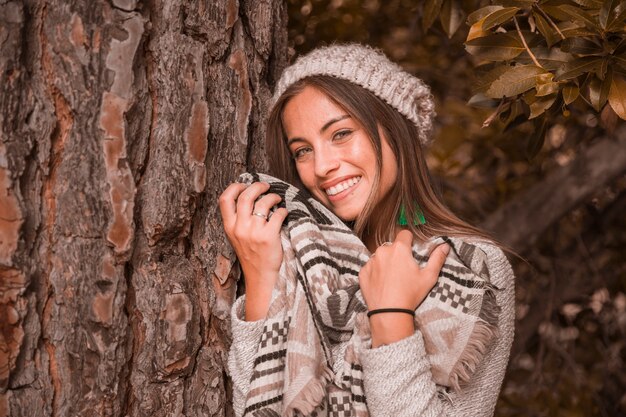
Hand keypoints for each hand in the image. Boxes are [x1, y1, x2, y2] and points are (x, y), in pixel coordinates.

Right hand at [219, 181, 287, 319]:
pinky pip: (278, 214)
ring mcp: (254, 232)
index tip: (245, 184)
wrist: (260, 278)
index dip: (235, 187)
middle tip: (266, 187)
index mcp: (229, 227)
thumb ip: (238, 220)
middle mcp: (240, 228)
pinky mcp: (269, 237)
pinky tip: (284, 213)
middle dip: (257, 186)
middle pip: (245, 196)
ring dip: (272, 197)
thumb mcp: (237, 238)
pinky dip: (283, 210)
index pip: (224, 199)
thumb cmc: (251, 256)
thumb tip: (248, 196)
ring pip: (263, 202)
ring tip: (277, 199)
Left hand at [359, 229, 449, 346]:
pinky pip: (370, 267)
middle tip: (403, 270)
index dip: (409, 241)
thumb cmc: (410, 294)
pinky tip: (383, 284)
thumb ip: (437, 258)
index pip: (404, 233)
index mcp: (399, 249)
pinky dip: (376, 273)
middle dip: (397, 254)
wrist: (389, 313)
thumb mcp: (429, 277)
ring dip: (386, 262)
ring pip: (380, 256)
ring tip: (393, 279)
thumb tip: (445, 246)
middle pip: (392, 246)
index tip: (412, 251)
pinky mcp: (363, 272)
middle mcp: (383, 251)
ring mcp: (371, 262)